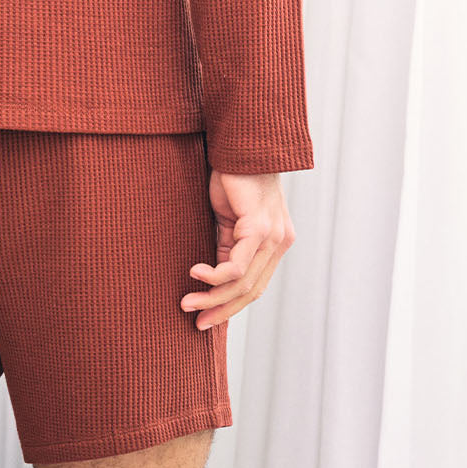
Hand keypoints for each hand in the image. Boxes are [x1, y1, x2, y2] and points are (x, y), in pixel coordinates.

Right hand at [180, 171, 295, 328]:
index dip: (229, 308)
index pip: (254, 287)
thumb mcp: (228, 222)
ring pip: (243, 283)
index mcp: (275, 243)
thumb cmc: (232, 179)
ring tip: (187, 302)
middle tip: (195, 321)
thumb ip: (225, 250)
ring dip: (212, 297)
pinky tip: (195, 274)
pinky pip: (237, 265)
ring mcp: (273, 236)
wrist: (241, 145)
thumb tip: (211, 280)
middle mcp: (280, 242)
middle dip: (220, 311)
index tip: (204, 321)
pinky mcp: (259, 227)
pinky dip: (214, 276)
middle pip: (250, 291)